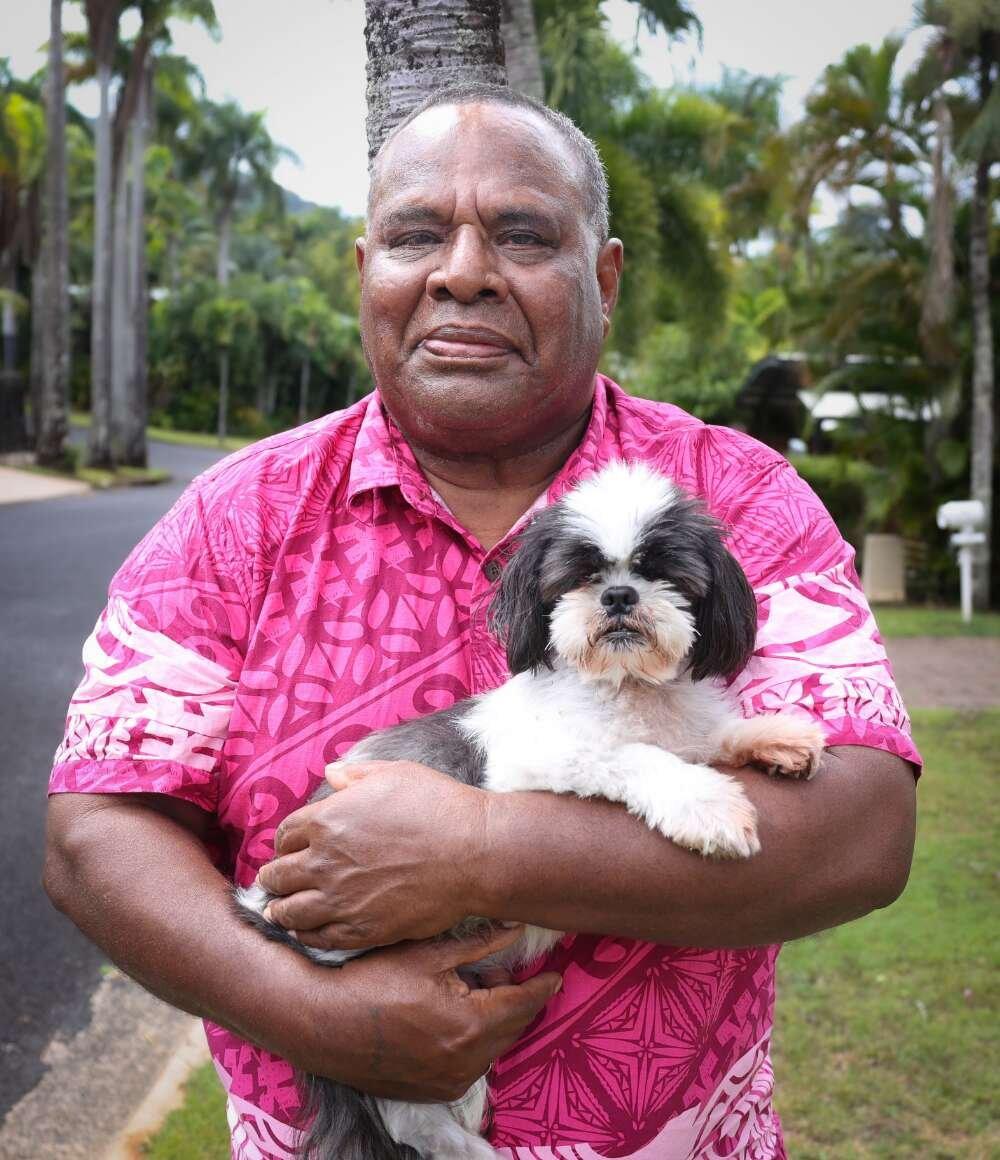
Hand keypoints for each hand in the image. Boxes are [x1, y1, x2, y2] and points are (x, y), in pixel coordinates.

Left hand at [256, 761, 487, 950]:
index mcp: (327, 819)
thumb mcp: (396, 774)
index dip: (285, 840)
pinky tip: (305, 930)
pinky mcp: (360, 929)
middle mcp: (324, 861)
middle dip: (274, 876)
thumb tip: (331, 773)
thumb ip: (357, 774)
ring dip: (280, 908)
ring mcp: (340, 899)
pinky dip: (304, 933)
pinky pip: (317, 937)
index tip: (288, 847)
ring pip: (289, 911)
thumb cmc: (438, 806)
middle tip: (275, 880)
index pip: (285, 834)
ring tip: (279, 909)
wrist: (473, 853)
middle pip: (278, 874)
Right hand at [286, 923, 561, 1101]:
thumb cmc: (372, 980)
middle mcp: (467, 1061)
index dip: (541, 986)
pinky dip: (473, 1042)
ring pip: (492, 1048)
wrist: (321, 1023)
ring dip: (493, 1021)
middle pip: (511, 1028)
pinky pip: (470, 1065)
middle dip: (515, 1000)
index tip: (556, 974)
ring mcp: (449, 1081)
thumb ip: (478, 943)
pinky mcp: (432, 1091)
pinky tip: (453, 1017)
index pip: (523, 1003)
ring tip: (473, 989)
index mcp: (471, 1024)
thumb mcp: (427, 953)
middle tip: (504, 972)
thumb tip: (515, 927)